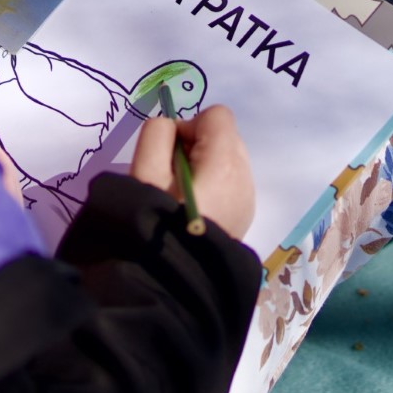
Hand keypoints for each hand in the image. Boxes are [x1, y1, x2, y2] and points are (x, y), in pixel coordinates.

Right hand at [130, 105, 255, 238]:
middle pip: (224, 137)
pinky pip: (231, 183)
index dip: (188, 126)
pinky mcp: (246, 214)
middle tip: (171, 175)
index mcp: (225, 160)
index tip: (169, 153)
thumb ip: (156, 135)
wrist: (176, 277)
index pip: (216, 115)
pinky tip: (195, 210)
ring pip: (228, 160)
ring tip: (181, 195)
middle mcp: (245, 175)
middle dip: (196, 146)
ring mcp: (248, 197)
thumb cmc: (158, 220)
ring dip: (205, 166)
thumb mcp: (144, 171)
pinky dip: (214, 186)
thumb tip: (172, 129)